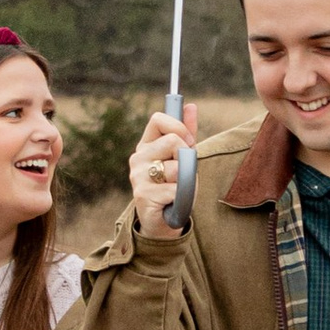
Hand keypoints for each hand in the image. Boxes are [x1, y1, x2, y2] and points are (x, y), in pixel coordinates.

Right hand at [127, 103, 197, 237]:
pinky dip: (182, 197)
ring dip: (186, 181)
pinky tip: (173, 202)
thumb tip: (191, 106)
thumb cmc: (174, 187)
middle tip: (183, 173)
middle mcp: (138, 158)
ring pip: (178, 167)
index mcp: (146, 145)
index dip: (179, 127)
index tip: (188, 142)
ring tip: (177, 190)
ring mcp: (138, 176)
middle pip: (173, 141)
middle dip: (187, 157)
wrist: (163, 222)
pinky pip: (177, 188)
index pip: (158, 120)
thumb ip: (186, 133)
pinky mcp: (144, 195)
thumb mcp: (183, 158)